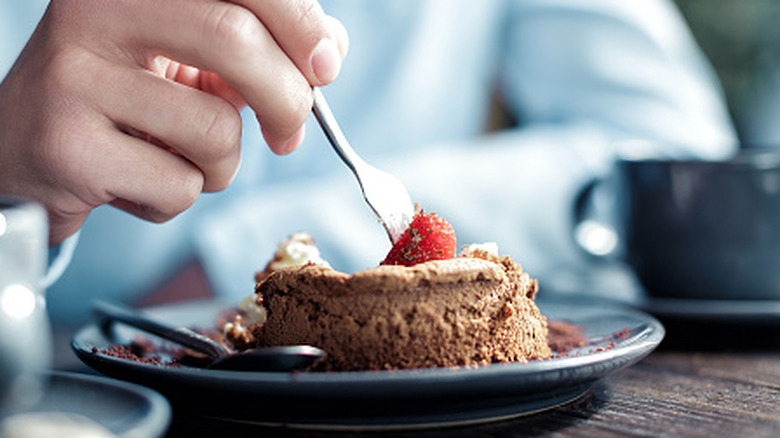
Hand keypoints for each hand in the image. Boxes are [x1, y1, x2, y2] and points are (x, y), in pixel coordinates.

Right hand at [0, 0, 347, 243]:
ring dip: (223, 164)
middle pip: (234, 41)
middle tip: (288, 132)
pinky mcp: (67, 147)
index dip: (302, 24)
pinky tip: (137, 181)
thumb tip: (330, 49)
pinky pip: (179, 187)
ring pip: (215, 131)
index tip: (327, 67)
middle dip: (288, 100)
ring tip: (180, 157)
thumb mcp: (190, 56)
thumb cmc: (127, 98)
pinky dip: (180, 198)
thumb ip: (259, 45)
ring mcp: (73, 77)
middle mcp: (93, 11)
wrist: (26, 151)